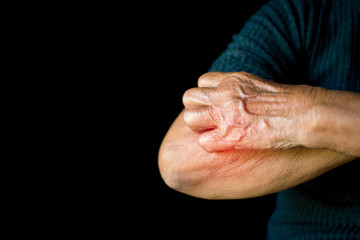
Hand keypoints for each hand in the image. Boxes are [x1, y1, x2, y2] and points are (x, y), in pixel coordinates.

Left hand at [183, 72, 318, 151]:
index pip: (202, 81)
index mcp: (232, 81)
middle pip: (189, 97)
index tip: (214, 103)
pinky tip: (224, 145)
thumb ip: (240, 88)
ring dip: (197, 126)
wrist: (301, 114)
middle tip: (208, 119)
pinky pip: (203, 142)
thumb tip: (236, 96)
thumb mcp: (259, 84)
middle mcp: (223, 95)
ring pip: (189, 118)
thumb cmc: (287, 101)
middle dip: (196, 108)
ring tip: (212, 132)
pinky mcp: (229, 136)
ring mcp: (224, 115)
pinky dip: (211, 145)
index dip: (206, 94)